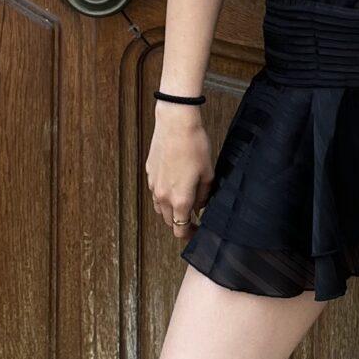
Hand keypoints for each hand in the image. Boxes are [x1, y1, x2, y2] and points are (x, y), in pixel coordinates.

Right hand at [147, 104, 213, 244]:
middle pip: (169, 221)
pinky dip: (164, 195)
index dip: (189, 235)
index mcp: (179, 199)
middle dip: (180, 223)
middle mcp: (163, 196)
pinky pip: (156, 191)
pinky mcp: (150, 172)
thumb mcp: (208, 173)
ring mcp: (154, 184)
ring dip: (170, 210)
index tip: (197, 232)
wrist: (175, 123)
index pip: (180, 229)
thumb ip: (204, 195)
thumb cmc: (194, 146)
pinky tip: (175, 184)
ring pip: (159, 208)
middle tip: (193, 219)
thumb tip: (201, 206)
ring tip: (184, 202)